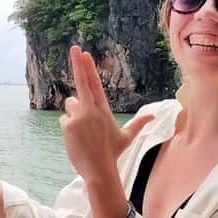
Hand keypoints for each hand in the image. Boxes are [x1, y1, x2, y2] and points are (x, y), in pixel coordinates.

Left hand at [60, 45, 154, 183]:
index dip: (89, 68)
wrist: (99, 170)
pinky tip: (77, 139)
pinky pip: (64, 120)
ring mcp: (79, 117)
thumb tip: (153, 115)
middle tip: (74, 47)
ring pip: (70, 105)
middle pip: (81, 82)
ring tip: (83, 132)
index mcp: (104, 109)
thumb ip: (138, 123)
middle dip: (78, 63)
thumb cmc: (112, 153)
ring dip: (74, 114)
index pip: (95, 84)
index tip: (84, 54)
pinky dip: (68, 128)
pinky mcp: (68, 125)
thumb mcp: (126, 137)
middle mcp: (91, 109)